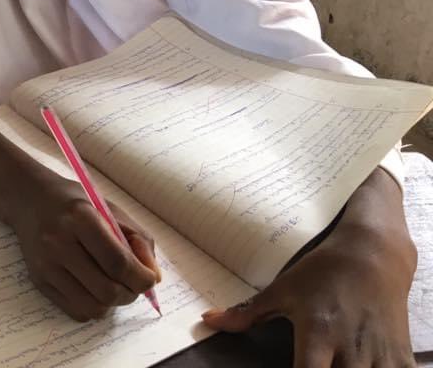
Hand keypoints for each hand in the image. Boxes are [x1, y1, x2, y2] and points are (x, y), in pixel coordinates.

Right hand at [12, 175, 158, 321]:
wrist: (29, 199)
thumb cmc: (76, 203)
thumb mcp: (110, 209)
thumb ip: (137, 240)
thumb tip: (153, 278)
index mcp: (80, 218)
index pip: (118, 262)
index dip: (141, 278)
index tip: (149, 279)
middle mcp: (59, 242)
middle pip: (107, 290)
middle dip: (130, 294)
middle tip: (134, 284)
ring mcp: (46, 264)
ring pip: (93, 307)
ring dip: (113, 303)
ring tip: (114, 285)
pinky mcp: (38, 281)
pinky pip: (76, 311)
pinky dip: (93, 306)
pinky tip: (94, 287)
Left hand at [202, 222, 415, 366]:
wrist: (373, 253)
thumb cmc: (323, 270)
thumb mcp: (283, 289)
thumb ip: (247, 313)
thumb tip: (208, 321)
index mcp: (318, 333)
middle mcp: (350, 348)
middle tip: (312, 366)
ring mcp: (378, 355)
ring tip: (333, 367)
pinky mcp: (400, 356)